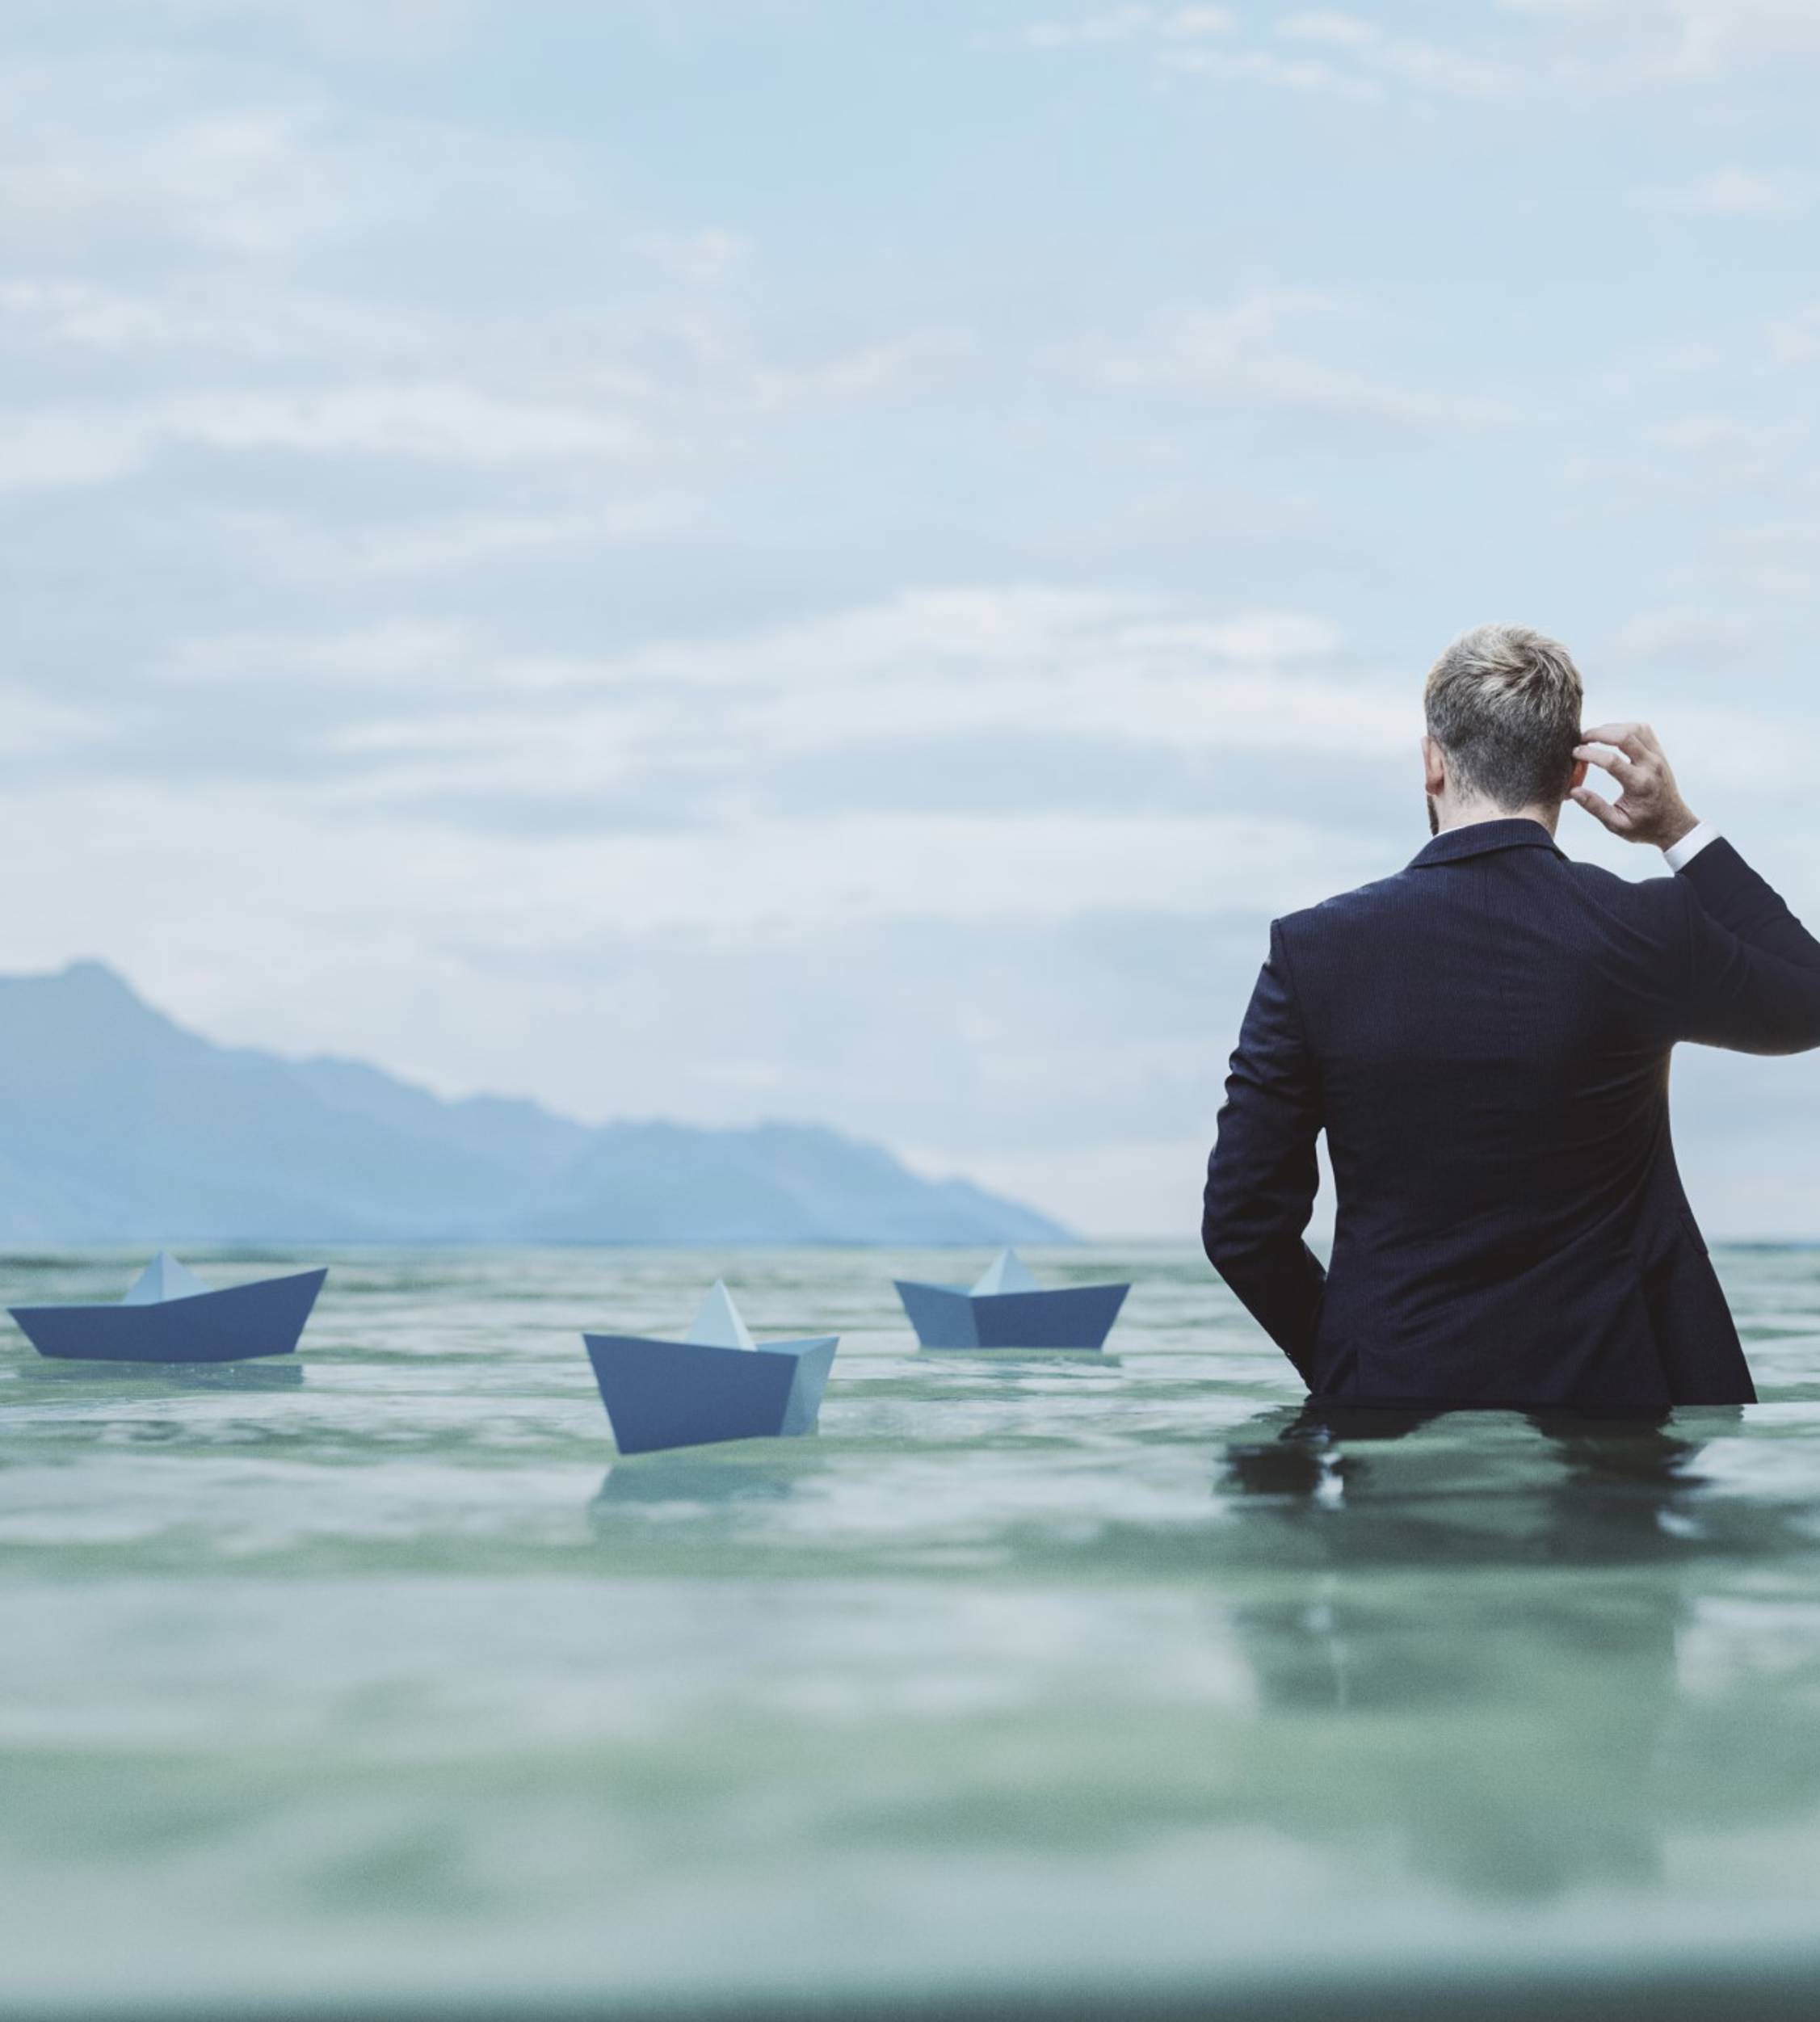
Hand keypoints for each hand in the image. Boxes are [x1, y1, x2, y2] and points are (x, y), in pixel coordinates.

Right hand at [1570, 721, 1699, 849]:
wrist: (1673, 823)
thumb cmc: (1643, 826)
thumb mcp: (1616, 824)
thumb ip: (1595, 807)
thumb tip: (1573, 791)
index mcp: (1640, 785)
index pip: (1611, 760)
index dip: (1589, 754)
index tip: (1574, 754)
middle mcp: (1651, 766)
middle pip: (1624, 736)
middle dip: (1598, 733)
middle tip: (1581, 739)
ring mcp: (1658, 757)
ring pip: (1635, 728)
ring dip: (1612, 728)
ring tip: (1594, 736)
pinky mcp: (1659, 753)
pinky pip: (1643, 730)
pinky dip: (1624, 728)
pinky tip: (1611, 736)